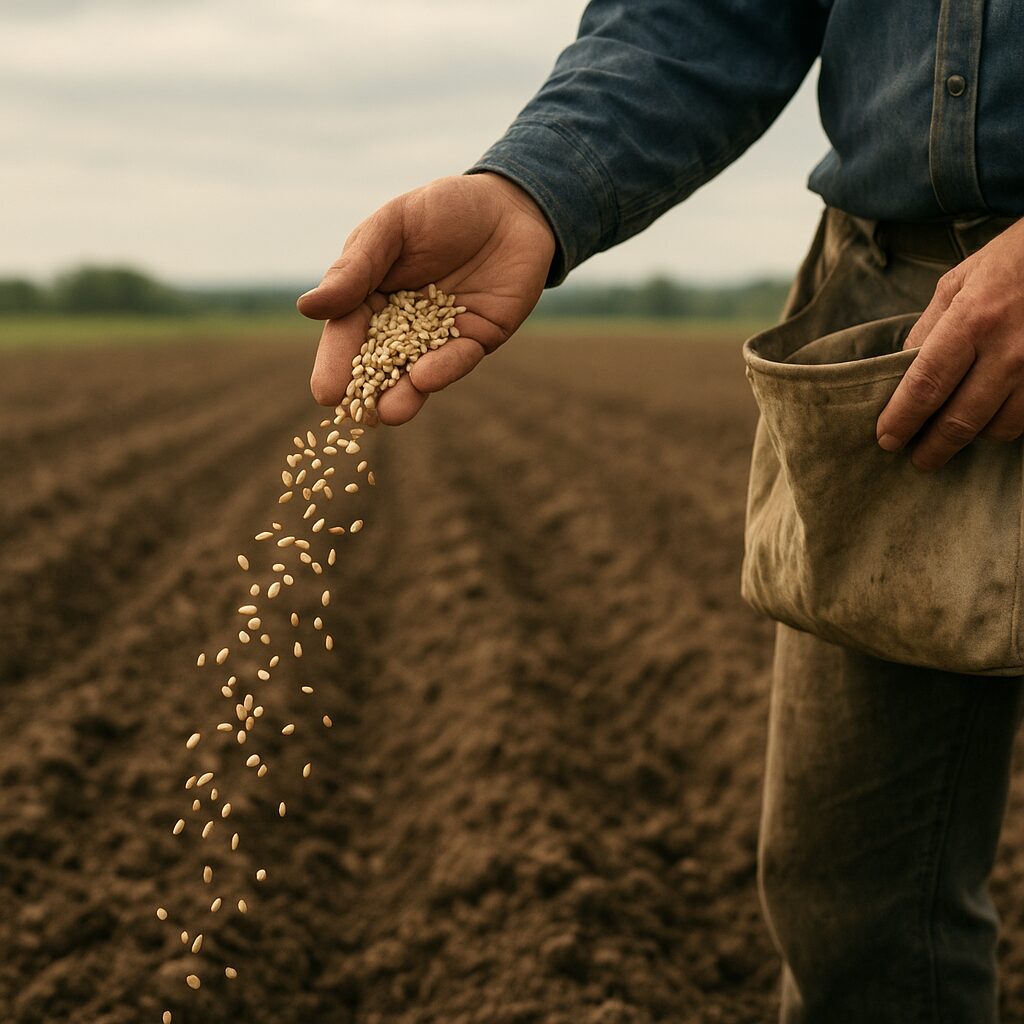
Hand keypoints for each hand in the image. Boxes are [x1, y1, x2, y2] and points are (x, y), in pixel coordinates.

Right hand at [297, 173, 555, 424]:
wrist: (508, 205)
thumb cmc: (441, 209)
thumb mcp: (391, 227)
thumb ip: (356, 268)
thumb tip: (307, 308)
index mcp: (369, 296)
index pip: (347, 334)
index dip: (337, 363)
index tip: (326, 392)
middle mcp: (402, 324)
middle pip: (380, 363)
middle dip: (368, 391)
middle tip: (356, 415)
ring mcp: (440, 336)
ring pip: (418, 371)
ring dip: (405, 393)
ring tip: (390, 413)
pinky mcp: (477, 339)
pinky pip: (459, 358)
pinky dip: (444, 368)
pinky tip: (426, 377)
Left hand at [875, 217, 1023, 469]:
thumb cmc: (1008, 263)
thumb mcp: (956, 284)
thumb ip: (926, 331)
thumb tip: (900, 375)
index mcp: (972, 321)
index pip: (925, 386)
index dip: (902, 420)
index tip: (886, 440)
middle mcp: (1008, 350)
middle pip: (960, 420)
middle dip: (932, 447)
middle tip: (917, 459)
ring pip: (998, 428)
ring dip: (969, 439)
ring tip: (950, 436)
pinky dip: (1002, 426)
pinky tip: (987, 421)